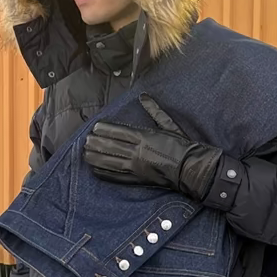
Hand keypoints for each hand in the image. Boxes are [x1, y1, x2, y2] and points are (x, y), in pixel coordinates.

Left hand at [83, 94, 221, 201]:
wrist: (191, 168)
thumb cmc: (182, 146)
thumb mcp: (169, 125)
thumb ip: (154, 111)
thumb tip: (144, 96)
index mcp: (145, 136)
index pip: (119, 132)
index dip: (105, 130)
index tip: (95, 127)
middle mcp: (138, 152)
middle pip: (111, 146)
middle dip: (96, 143)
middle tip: (86, 141)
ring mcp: (136, 167)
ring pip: (110, 161)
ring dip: (96, 157)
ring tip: (85, 154)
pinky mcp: (138, 180)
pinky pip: (117, 177)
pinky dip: (105, 173)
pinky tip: (95, 169)